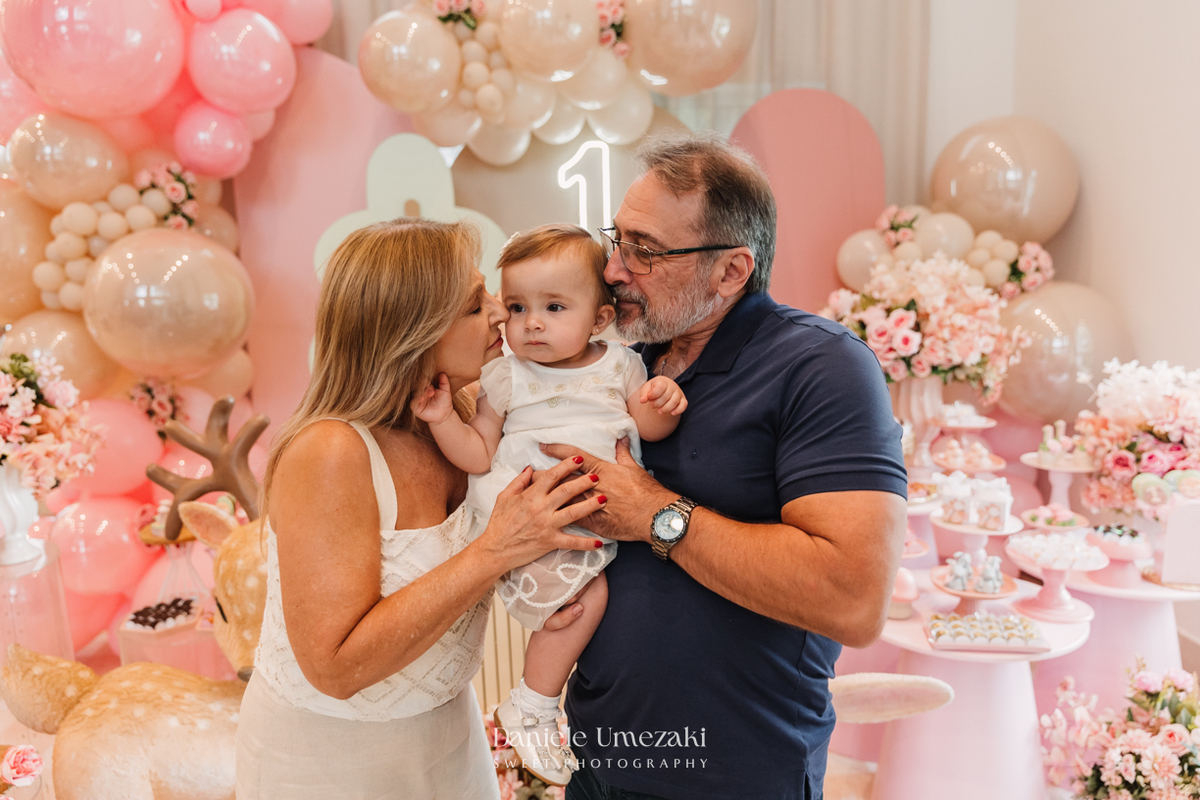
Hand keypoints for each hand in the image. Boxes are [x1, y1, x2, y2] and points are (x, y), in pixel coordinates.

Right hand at [410, 373, 454, 424]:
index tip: (429, 381)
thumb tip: (443, 373)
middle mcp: (421, 392)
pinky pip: (413, 402)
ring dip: (421, 392)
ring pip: (415, 393)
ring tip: (430, 393)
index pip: (423, 381)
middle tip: (430, 387)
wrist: (444, 414)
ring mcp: (417, 399)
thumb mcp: (446, 390)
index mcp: (427, 387)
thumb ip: (444, 382)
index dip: (425, 381)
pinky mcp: (415, 407)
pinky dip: (416, 400)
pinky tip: (422, 398)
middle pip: (418, 386)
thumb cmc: (445, 401)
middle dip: (423, 386)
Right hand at [477, 456, 608, 574]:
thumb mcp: (504, 497)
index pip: (551, 476)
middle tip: (598, 476)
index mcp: (530, 496)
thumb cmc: (499, 524)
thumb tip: (530, 468)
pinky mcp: (549, 542)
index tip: (578, 459)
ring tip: (603, 499)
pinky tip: (599, 543)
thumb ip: (518, 482)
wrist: (494, 551)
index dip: (566, 466)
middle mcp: (540, 509)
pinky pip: (571, 542)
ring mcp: (546, 525)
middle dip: (583, 482)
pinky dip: (586, 544)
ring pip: (573, 513)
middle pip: (566, 491)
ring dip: (590, 505)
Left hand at [539, 438, 676, 541]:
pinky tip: (547, 519)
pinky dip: (560, 518)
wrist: (654, 516)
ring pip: (563, 499)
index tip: (543, 447)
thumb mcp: (635, 469)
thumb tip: (620, 440)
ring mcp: (590, 505)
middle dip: (544, 476)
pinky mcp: (593, 523)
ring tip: (532, 497)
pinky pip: (572, 520)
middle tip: (529, 473)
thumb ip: (624, 454)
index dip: (557, 451)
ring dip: (547, 498)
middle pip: (562, 479)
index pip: (574, 457)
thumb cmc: (647, 492)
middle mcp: (592, 486)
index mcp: (601, 470)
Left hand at [639, 376, 687, 415]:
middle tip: (652, 406)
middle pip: (666, 396)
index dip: (654, 394)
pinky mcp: (683, 400)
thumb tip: (642, 401)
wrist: (664, 388)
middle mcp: (672, 386)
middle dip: (657, 403)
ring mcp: (678, 393)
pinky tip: (672, 413)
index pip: (660, 387)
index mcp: (663, 381)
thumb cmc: (654, 388)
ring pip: (674, 401)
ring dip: (666, 409)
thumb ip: (643, 394)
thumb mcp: (647, 388)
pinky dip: (678, 410)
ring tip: (659, 412)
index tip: (649, 397)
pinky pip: (684, 405)